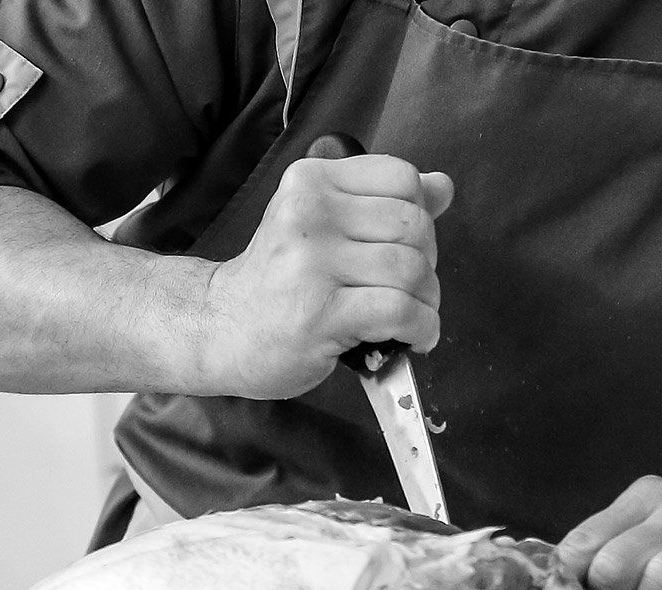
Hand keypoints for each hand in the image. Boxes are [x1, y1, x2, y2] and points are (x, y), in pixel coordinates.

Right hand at [200, 154, 454, 398]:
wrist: (220, 331)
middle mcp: (310, 213)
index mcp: (312, 181)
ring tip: (412, 318)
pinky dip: (421, 329)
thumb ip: (381, 205)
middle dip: (427, 265)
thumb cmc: (276, 285)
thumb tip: (441, 187)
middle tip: (411, 292)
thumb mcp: (322, 229)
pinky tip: (414, 339)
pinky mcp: (321, 313)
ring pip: (411, 271)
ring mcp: (313, 263)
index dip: (420, 217)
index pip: (402, 178)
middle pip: (413, 227)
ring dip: (426, 302)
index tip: (406, 250)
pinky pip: (399, 312)